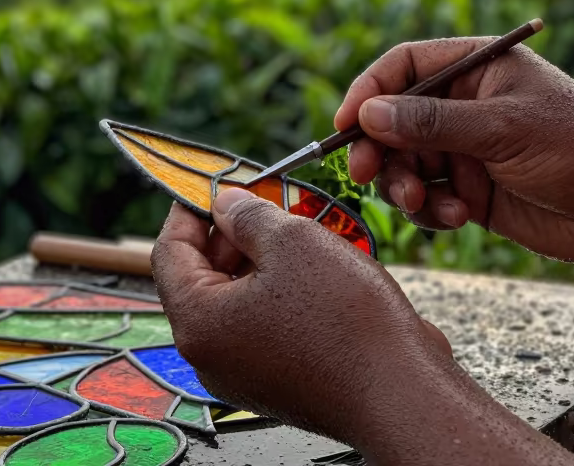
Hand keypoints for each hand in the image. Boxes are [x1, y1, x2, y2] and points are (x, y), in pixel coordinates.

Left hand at [152, 188, 573, 465]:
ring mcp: (245, 372)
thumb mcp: (293, 241)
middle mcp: (212, 357)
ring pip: (235, 298)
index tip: (214, 182)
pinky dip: (277, 287)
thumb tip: (226, 204)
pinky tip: (312, 264)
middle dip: (229, 230)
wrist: (403, 392)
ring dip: (257, 256)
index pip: (169, 252)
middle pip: (200, 276)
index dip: (191, 208)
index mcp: (200, 324)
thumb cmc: (347, 323)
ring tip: (294, 225)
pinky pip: (262, 322)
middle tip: (262, 196)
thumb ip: (249, 216)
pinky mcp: (278, 379)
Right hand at [335, 38, 573, 266]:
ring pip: (406, 161)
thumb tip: (368, 113)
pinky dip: (432, 209)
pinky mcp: (471, 189)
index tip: (345, 123)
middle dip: (379, 147)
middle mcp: (465, 104)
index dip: (369, 91)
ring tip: (424, 203)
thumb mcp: (503, 129)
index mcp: (475, 67)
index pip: (405, 66)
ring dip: (405, 184)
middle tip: (363, 172)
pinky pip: (429, 196)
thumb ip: (433, 123)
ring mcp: (467, 147)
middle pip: (395, 118)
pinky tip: (456, 218)